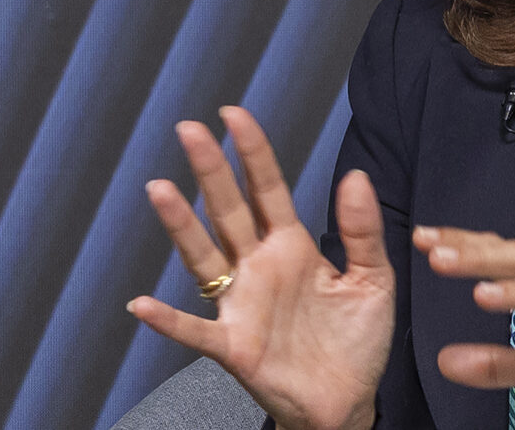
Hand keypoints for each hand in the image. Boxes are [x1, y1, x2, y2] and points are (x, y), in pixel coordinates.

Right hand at [128, 106, 394, 429]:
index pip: (267, 189)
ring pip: (205, 256)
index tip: (234, 114)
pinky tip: (141, 305)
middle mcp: (260, 268)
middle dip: (211, 170)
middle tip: (189, 129)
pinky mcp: (236, 347)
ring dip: (181, 225)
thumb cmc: (357, 339)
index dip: (253, 152)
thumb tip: (355, 175)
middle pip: (229, 210)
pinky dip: (168, 320)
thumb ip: (363, 230)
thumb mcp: (372, 278)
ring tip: (159, 190)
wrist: (348, 400)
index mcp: (292, 246)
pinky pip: (195, 332)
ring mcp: (242, 305)